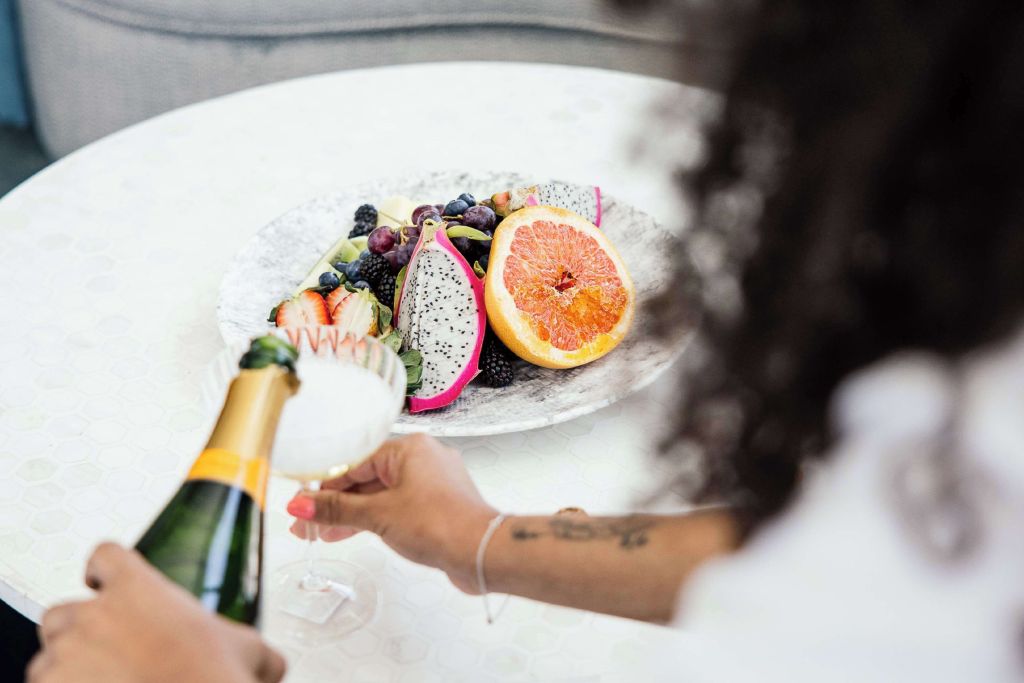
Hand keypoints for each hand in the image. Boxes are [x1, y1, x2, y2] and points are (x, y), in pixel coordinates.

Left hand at [28, 543, 285, 682]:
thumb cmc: (211, 677)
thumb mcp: (248, 651)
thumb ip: (252, 646)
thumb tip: (273, 666)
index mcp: (138, 587)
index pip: (104, 555)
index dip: (103, 568)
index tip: (103, 579)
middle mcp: (96, 614)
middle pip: (65, 608)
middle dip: (79, 627)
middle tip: (106, 647)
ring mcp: (69, 653)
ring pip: (51, 651)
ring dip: (69, 664)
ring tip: (100, 679)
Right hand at [287, 433, 495, 593]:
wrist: (482, 552)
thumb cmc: (441, 524)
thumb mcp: (379, 515)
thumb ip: (338, 510)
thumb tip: (302, 505)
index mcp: (410, 448)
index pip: (354, 461)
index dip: (324, 484)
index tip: (302, 502)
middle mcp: (422, 459)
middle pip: (366, 478)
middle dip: (334, 503)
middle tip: (305, 522)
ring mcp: (431, 483)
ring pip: (380, 495)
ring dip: (351, 514)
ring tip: (320, 534)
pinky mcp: (436, 505)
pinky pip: (395, 507)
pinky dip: (373, 519)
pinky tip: (350, 532)